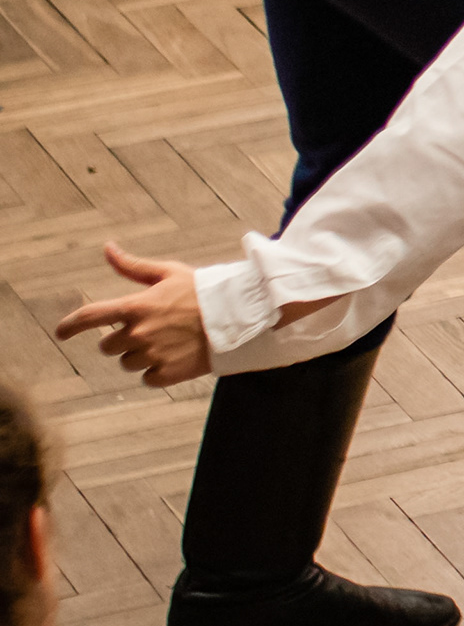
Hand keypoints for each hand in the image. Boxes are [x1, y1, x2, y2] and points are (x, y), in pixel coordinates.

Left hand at [56, 243, 215, 385]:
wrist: (240, 316)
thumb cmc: (203, 291)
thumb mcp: (169, 273)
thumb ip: (133, 266)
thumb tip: (107, 248)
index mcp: (136, 306)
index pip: (90, 316)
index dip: (70, 325)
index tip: (61, 332)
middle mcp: (138, 333)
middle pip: (108, 346)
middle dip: (123, 339)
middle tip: (152, 329)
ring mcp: (151, 355)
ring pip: (127, 363)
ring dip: (141, 355)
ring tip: (169, 341)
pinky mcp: (166, 374)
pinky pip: (147, 378)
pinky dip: (158, 370)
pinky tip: (177, 356)